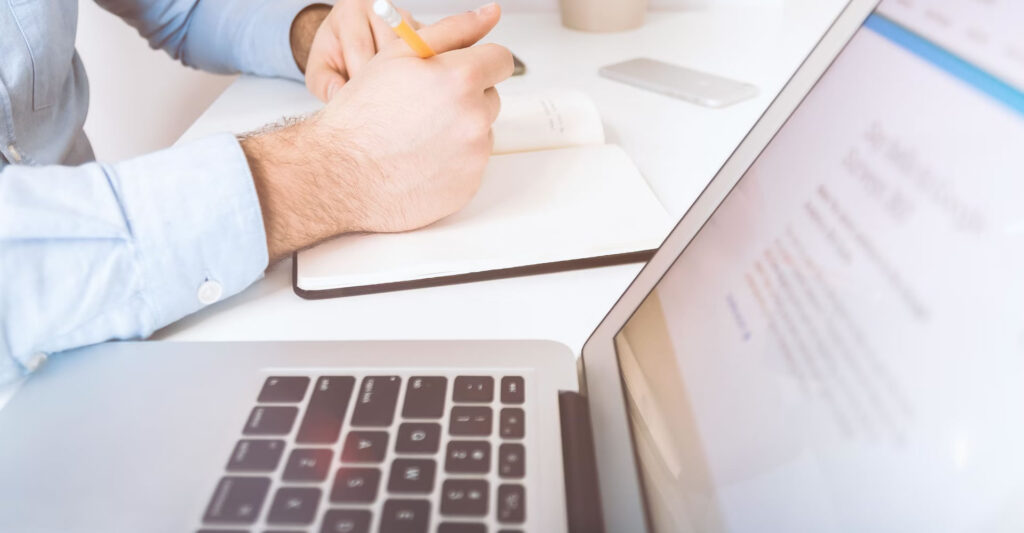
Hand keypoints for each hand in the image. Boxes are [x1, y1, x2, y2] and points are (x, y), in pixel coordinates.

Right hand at [244, 3, 512, 261]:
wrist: (339, 174)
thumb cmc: (362, 112)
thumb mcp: (400, 54)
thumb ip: (453, 29)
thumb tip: (491, 12)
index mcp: (461, 78)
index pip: (501, 60)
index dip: (478, 63)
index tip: (460, 71)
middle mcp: (474, 118)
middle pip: (490, 98)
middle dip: (465, 98)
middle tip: (423, 107)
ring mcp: (474, 156)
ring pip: (481, 132)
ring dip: (459, 130)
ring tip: (417, 136)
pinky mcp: (469, 186)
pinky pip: (471, 165)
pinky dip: (452, 162)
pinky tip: (419, 160)